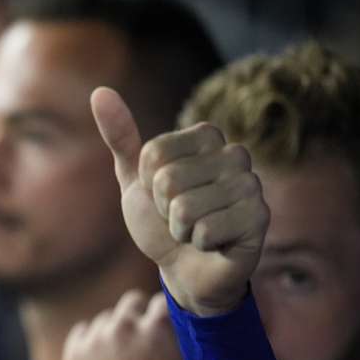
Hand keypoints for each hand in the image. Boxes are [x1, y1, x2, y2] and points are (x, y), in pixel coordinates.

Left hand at [63, 291, 185, 359]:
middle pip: (132, 302)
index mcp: (159, 329)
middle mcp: (125, 327)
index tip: (165, 328)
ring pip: (107, 320)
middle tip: (142, 341)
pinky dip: (90, 343)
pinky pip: (82, 332)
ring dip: (114, 333)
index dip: (164, 316)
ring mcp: (96, 338)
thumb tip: (176, 316)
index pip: (163, 301)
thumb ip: (176, 338)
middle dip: (138, 317)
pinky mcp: (74, 352)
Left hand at [91, 87, 269, 315]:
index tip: (161, 196)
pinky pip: (206, 230)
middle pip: (168, 180)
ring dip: (180, 230)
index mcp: (206, 137)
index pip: (153, 154)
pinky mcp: (259, 218)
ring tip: (195, 231)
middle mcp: (235, 154)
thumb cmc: (161, 221)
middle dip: (163, 210)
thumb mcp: (134, 179)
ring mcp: (251, 185)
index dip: (147, 184)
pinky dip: (199, 244)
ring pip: (186, 208)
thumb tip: (99, 91)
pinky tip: (213, 244)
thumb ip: (120, 137)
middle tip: (179, 218)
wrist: (183, 268)